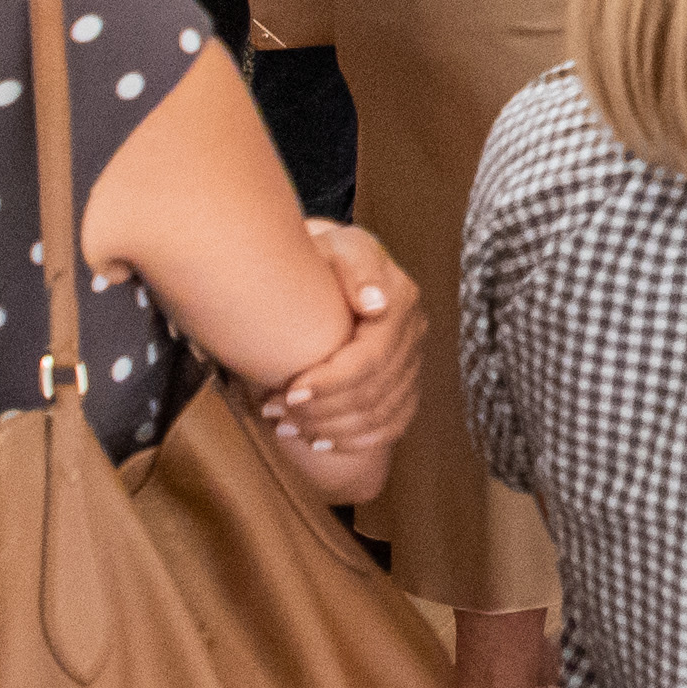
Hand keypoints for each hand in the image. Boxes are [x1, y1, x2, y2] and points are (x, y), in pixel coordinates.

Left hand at [264, 221, 420, 457]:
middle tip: (273, 410)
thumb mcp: (335, 246)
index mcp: (402, 302)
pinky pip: (390, 427)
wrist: (331, 268)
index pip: (371, 359)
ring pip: (380, 416)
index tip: (289, 391)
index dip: (331, 383)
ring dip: (330, 429)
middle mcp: (414, 336)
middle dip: (321, 410)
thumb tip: (375, 303)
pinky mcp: (405, 387)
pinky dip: (353, 441)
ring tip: (284, 426)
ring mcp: (413, 364)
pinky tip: (317, 441)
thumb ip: (354, 266)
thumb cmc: (324, 256)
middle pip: (375, 393)